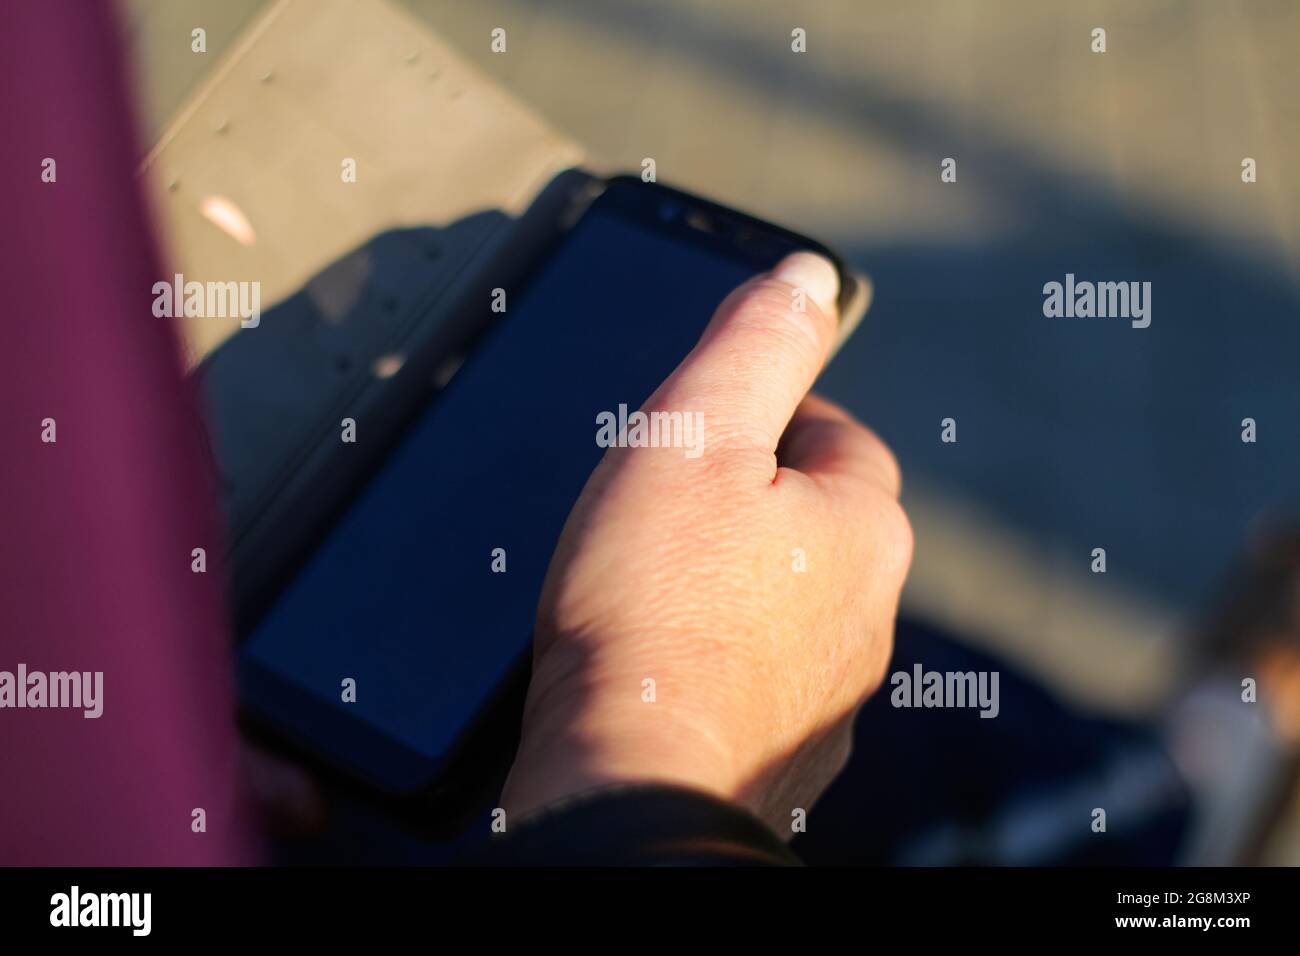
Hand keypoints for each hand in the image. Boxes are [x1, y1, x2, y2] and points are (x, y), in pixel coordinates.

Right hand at [501, 252, 911, 833]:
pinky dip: (723, 655)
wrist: (632, 777)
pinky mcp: (785, 753)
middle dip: (755, 501)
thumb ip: (756, 346)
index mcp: (864, 528)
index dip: (770, 416)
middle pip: (816, 523)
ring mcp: (830, 694)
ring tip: (658, 580)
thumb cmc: (654, 604)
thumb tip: (808, 275)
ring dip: (741, 583)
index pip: (836, 436)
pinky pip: (758, 675)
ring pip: (790, 604)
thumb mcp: (696, 434)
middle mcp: (869, 615)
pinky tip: (666, 657)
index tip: (712, 422)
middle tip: (669, 499)